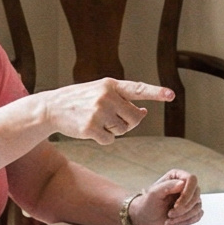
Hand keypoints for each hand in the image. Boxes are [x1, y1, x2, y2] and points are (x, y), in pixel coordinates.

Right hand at [41, 78, 172, 144]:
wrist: (52, 107)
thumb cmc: (80, 100)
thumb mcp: (100, 91)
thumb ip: (122, 99)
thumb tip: (142, 111)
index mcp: (111, 84)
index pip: (138, 88)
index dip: (156, 92)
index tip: (171, 95)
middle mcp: (106, 96)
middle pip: (135, 117)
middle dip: (129, 122)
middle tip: (114, 120)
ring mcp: (98, 112)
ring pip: (123, 130)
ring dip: (114, 130)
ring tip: (98, 121)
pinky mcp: (90, 128)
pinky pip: (110, 140)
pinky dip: (103, 138)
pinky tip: (91, 130)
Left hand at [129, 168, 201, 224]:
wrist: (146, 218)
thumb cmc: (147, 204)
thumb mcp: (153, 193)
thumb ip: (167, 186)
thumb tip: (182, 183)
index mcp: (176, 177)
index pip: (192, 180)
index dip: (187, 193)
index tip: (176, 204)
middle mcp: (185, 187)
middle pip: (196, 194)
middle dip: (183, 208)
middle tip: (170, 213)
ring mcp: (190, 199)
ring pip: (197, 207)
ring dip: (183, 216)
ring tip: (169, 218)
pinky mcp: (191, 210)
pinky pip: (197, 216)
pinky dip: (186, 221)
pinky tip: (175, 221)